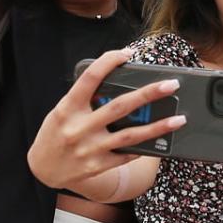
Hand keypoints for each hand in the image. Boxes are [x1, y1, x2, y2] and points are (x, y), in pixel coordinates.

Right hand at [26, 48, 185, 189]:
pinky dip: (144, 147)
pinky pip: (126, 155)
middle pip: (119, 106)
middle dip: (148, 94)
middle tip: (171, 84)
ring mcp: (89, 148)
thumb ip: (85, 99)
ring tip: (179, 119)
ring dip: (158, 127)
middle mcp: (79, 127)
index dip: (109, 62)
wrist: (42, 169)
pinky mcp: (97, 165)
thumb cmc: (56, 133)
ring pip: (130, 135)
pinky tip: (160, 141)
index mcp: (67, 107)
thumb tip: (120, 85)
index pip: (90, 78)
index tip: (128, 53)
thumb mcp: (62, 111)